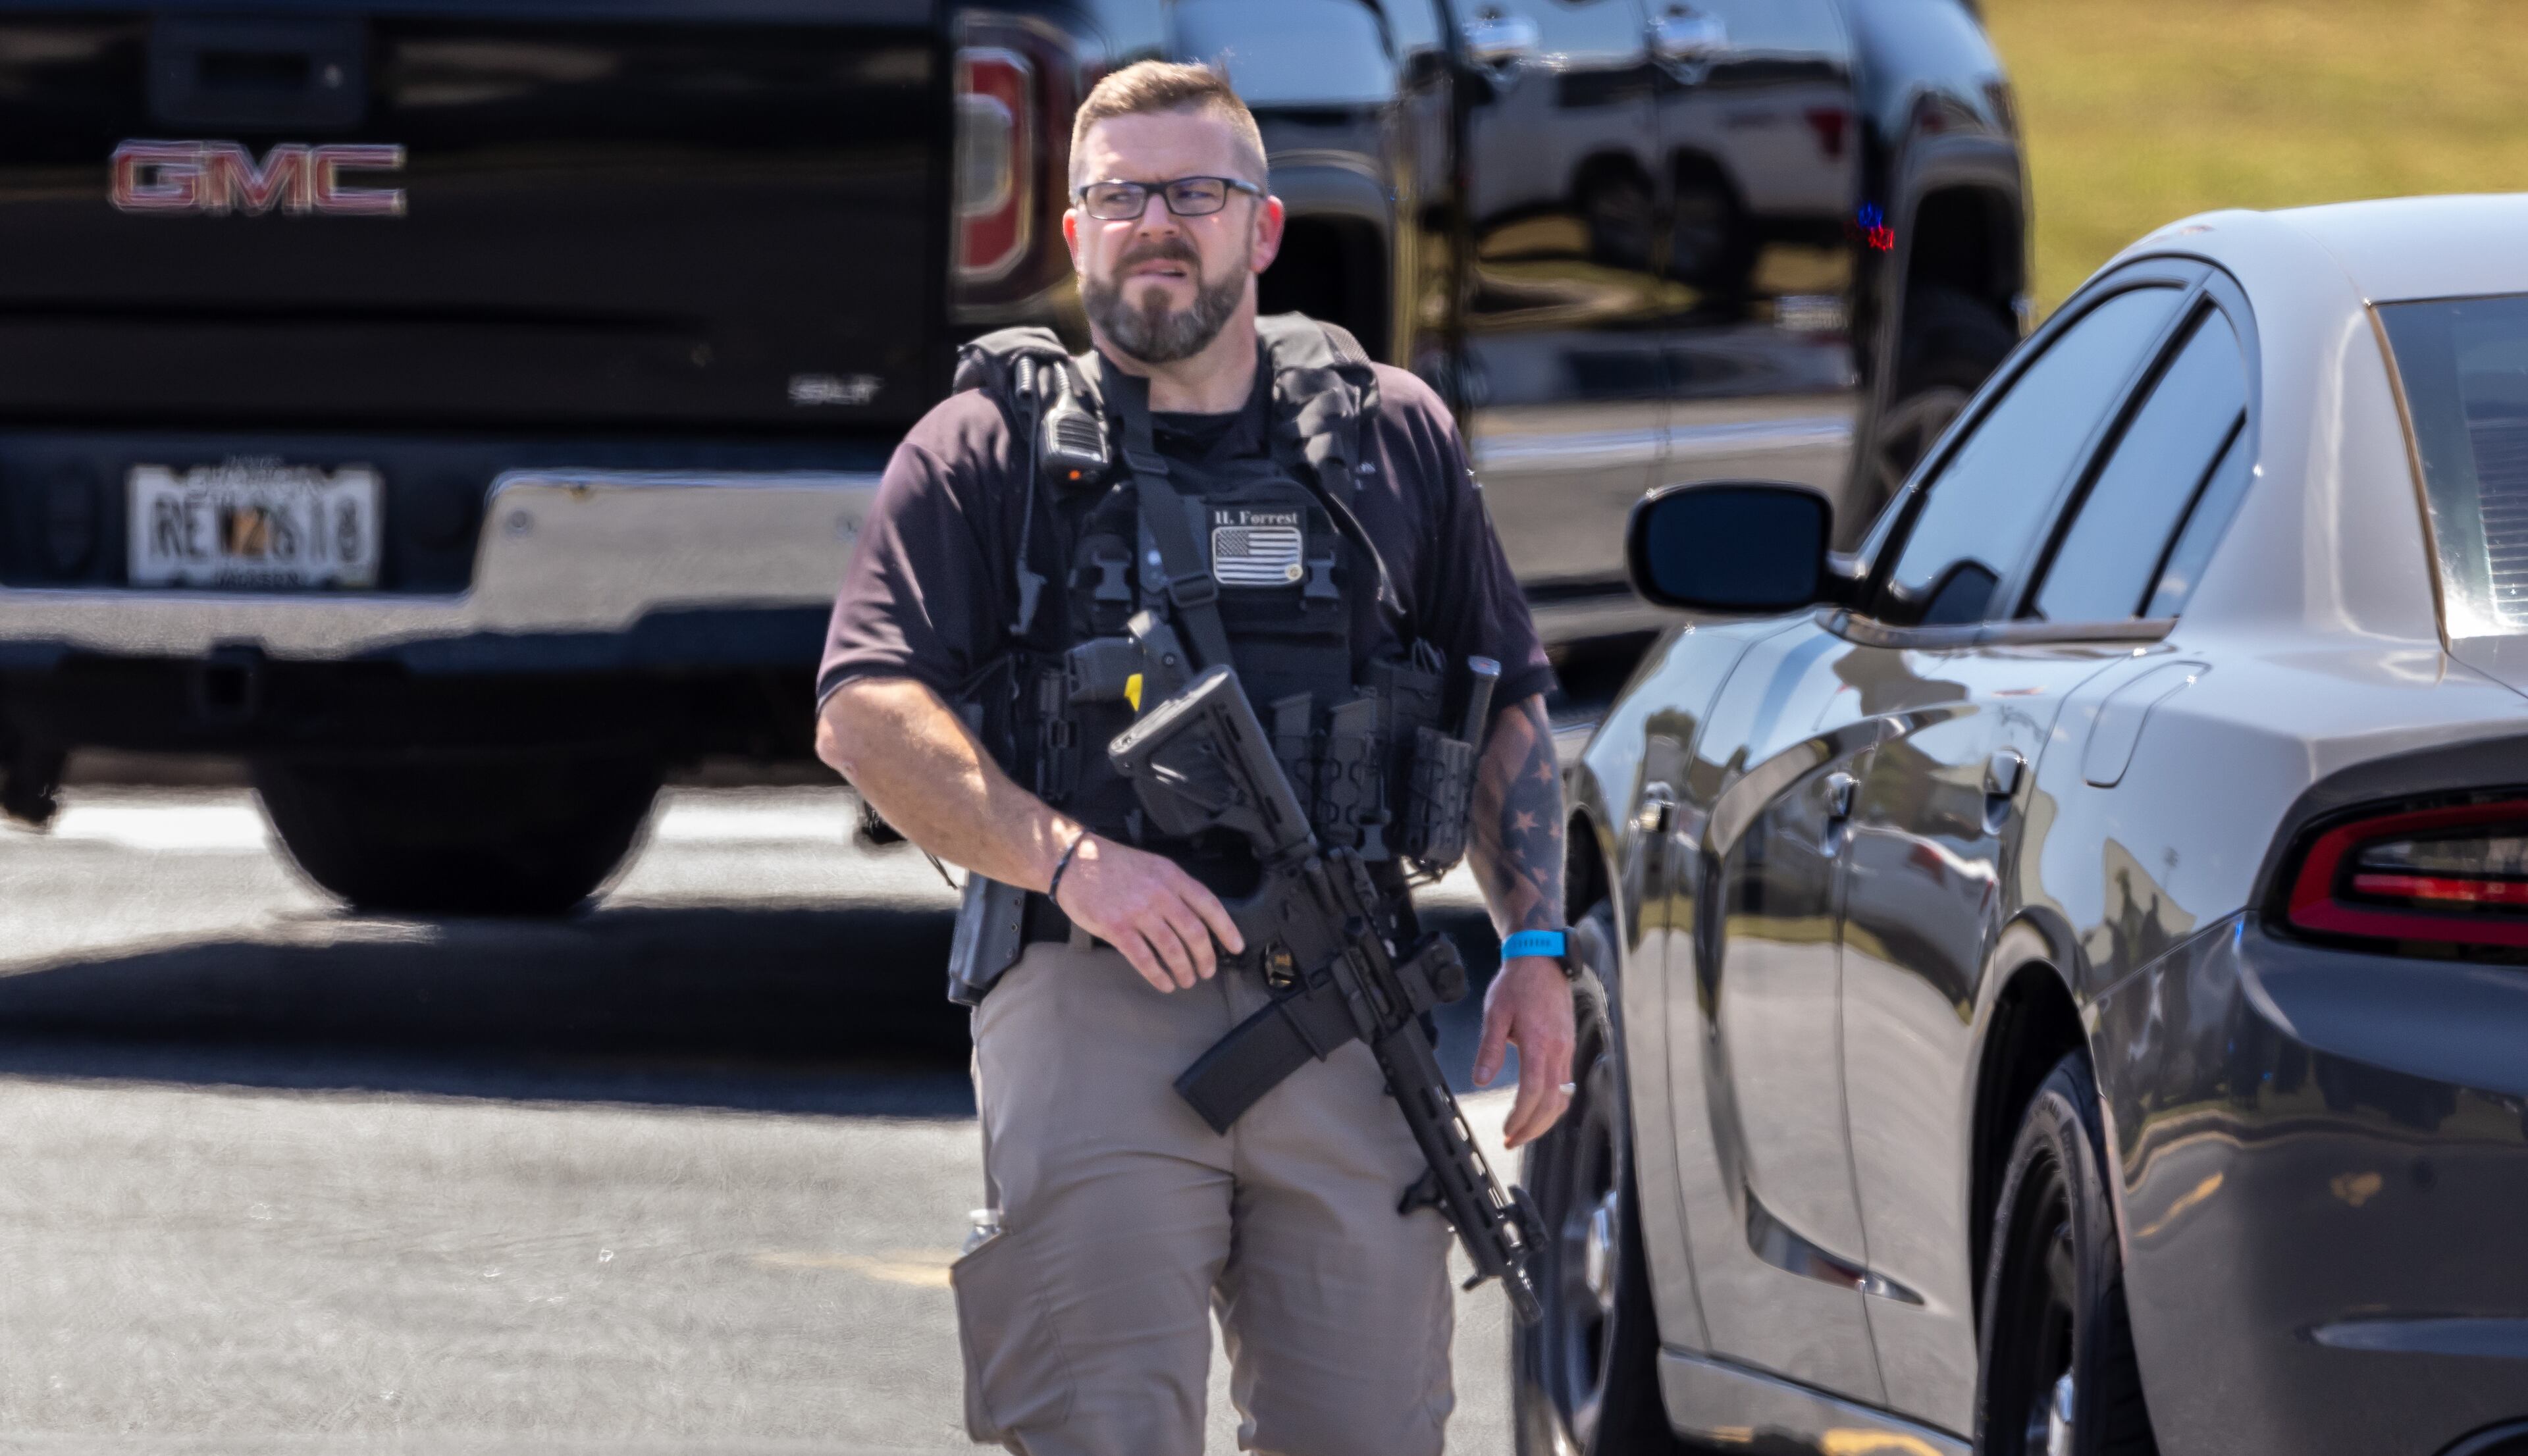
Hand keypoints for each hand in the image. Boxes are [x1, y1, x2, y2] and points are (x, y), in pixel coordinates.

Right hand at [1051, 834, 1244, 992]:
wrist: (1075, 862)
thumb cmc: (1114, 865)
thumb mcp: (1153, 866)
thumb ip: (1175, 888)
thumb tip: (1197, 918)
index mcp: (1171, 876)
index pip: (1209, 905)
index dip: (1226, 929)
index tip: (1236, 947)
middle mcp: (1159, 894)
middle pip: (1194, 932)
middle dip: (1205, 957)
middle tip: (1207, 971)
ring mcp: (1137, 912)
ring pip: (1172, 948)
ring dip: (1183, 969)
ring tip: (1187, 980)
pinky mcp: (1117, 928)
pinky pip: (1144, 958)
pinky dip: (1158, 975)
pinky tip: (1164, 983)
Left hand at [1473, 955, 1575, 1147]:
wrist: (1541, 961)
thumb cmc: (1517, 984)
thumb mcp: (1495, 1013)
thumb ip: (1489, 1049)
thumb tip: (1481, 1080)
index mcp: (1538, 1042)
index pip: (1533, 1092)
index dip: (1521, 1117)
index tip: (1507, 1130)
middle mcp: (1558, 1049)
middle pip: (1552, 1102)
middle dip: (1533, 1128)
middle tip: (1513, 1141)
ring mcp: (1566, 1049)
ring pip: (1563, 1096)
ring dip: (1545, 1120)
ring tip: (1525, 1131)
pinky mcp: (1568, 1046)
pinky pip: (1566, 1084)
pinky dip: (1554, 1103)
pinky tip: (1540, 1109)